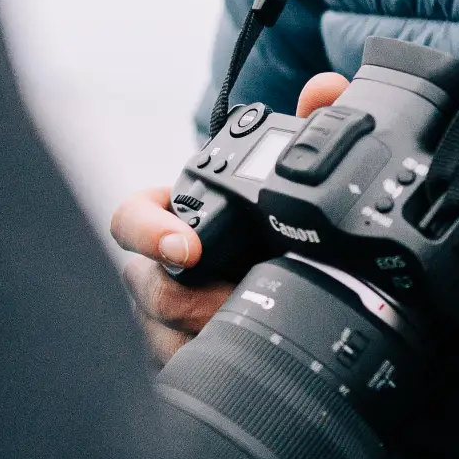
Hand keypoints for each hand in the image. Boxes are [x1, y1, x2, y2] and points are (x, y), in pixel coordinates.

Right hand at [113, 72, 352, 361]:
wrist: (280, 284)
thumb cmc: (269, 226)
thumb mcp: (291, 178)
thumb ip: (309, 127)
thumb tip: (328, 88)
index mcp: (171, 217)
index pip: (129, 218)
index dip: (148, 230)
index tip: (186, 249)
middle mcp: (156, 267)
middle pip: (150, 288)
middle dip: (198, 302)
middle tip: (244, 306)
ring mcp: (161, 317)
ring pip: (160, 335)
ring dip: (204, 339)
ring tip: (251, 337)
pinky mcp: (177, 357)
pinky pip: (175, 371)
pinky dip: (204, 370)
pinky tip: (237, 369)